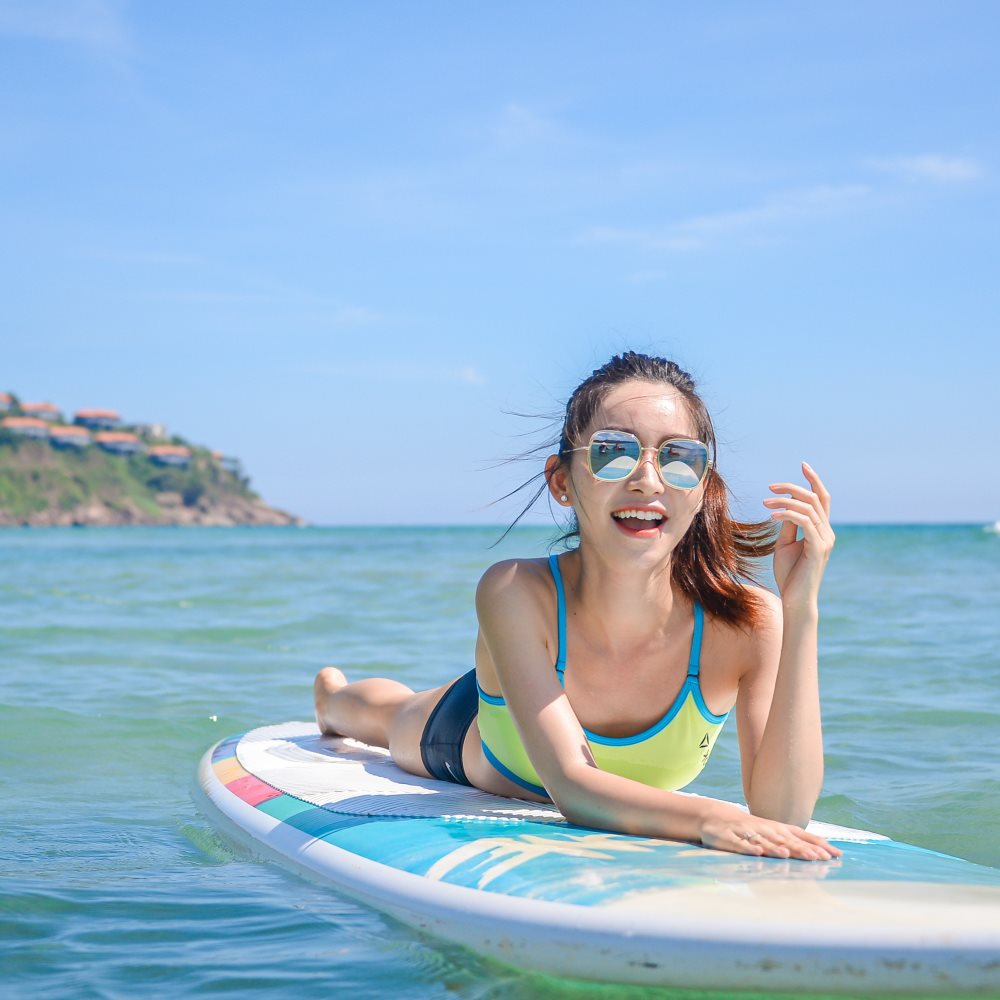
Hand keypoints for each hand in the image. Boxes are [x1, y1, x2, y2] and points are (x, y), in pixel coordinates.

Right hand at [699, 803, 841, 860]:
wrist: (715, 816)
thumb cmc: (750, 828)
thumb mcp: (772, 832)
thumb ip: (793, 840)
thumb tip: (821, 850)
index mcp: (776, 828)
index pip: (800, 835)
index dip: (817, 844)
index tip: (835, 854)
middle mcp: (764, 829)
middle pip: (785, 840)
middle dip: (800, 848)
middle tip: (818, 858)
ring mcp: (746, 832)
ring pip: (763, 841)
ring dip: (775, 847)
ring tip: (787, 855)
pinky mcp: (728, 838)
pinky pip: (739, 844)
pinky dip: (748, 848)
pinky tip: (757, 853)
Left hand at [763, 462, 834, 610]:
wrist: (794, 599)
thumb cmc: (789, 574)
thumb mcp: (785, 544)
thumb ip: (788, 525)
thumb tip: (784, 507)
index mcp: (821, 530)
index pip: (822, 499)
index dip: (814, 480)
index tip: (803, 464)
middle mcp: (827, 532)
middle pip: (815, 498)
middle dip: (793, 488)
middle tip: (770, 487)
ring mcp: (825, 540)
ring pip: (808, 507)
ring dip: (784, 501)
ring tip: (765, 502)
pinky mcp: (818, 548)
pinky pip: (804, 521)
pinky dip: (787, 513)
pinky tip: (771, 515)